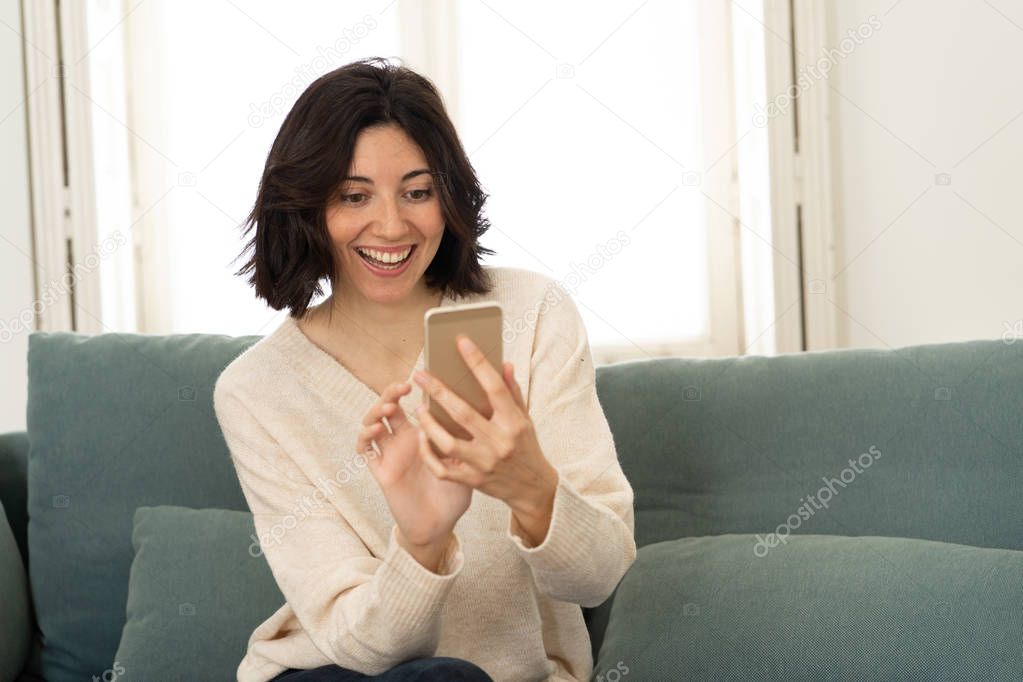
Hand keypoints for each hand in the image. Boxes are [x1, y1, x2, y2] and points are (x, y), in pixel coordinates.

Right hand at [356, 382, 471, 555]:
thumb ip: (469, 438)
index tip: (426, 375)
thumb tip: (483, 409)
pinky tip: (375, 430)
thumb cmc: (454, 494)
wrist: (439, 526)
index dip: (415, 388)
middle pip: (390, 406)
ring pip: (373, 422)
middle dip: (392, 392)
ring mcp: (390, 453)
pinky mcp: (381, 470)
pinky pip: (365, 450)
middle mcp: (404, 440)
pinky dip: (365, 436)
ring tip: (390, 407)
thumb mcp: (466, 461)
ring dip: (377, 410)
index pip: (414, 402)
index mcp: (425, 434)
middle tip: (405, 385)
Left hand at [412, 334, 558, 539]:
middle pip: (463, 413)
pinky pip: (443, 468)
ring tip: (419, 408)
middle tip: (420, 374)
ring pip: (448, 442)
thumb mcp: (525, 418)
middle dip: (439, 391)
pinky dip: (428, 453)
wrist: (533, 488)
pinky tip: (422, 437)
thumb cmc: (526, 447)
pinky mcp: (473, 480)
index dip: (477, 362)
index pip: (494, 387)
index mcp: (514, 423)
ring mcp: (485, 463)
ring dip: (429, 423)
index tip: (461, 342)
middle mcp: (500, 442)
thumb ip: (512, 392)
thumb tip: (503, 363)